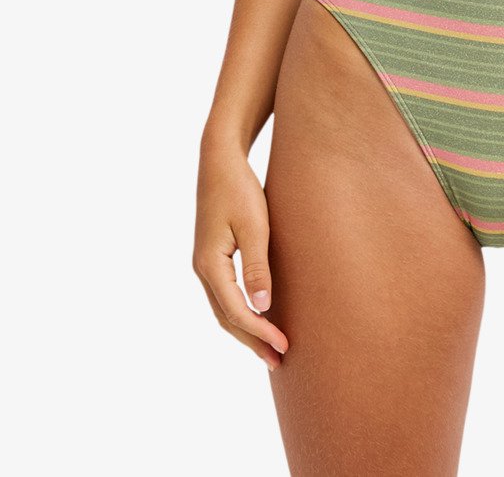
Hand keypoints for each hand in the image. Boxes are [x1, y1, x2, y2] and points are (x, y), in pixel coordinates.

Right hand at [193, 139, 288, 370]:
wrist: (220, 161)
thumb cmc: (240, 189)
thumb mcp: (255, 225)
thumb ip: (257, 266)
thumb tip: (262, 306)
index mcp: (210, 264)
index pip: (236, 311)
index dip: (260, 332)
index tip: (284, 346)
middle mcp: (202, 269)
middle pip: (226, 317)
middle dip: (252, 341)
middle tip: (278, 361)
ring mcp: (204, 264)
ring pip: (223, 309)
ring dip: (246, 330)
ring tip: (270, 348)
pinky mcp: (212, 257)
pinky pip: (224, 295)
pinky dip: (240, 312)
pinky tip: (257, 316)